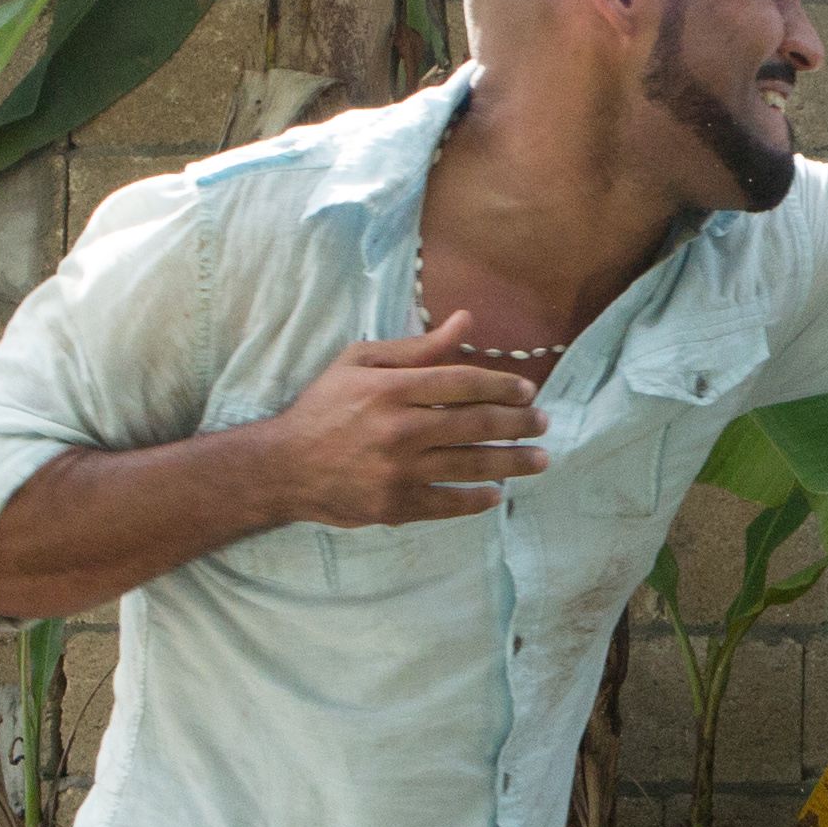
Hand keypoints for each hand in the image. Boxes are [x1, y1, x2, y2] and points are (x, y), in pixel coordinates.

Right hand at [260, 315, 549, 524]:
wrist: (284, 466)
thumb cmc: (324, 407)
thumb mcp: (360, 362)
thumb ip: (417, 347)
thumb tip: (467, 321)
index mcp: (390, 389)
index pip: (462, 382)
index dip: (502, 386)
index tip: (527, 391)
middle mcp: (399, 429)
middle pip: (476, 424)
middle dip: (518, 424)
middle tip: (543, 423)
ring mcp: (398, 471)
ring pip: (471, 465)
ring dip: (513, 462)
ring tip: (540, 459)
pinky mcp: (395, 505)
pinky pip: (449, 503)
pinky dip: (478, 499)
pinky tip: (497, 492)